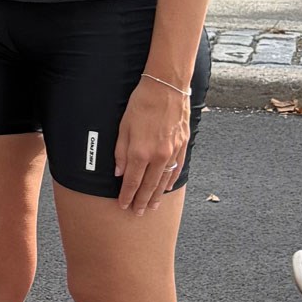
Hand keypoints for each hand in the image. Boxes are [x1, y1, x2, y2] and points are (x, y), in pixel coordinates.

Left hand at [111, 77, 189, 213]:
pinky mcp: (182, 146)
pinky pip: (177, 169)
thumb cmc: (141, 104)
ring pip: (164, 180)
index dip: (127, 196)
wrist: (166, 88)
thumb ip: (120, 152)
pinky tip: (166, 188)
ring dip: (156, 195)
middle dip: (141, 201)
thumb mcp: (123, 126)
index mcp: (140, 151)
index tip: (123, 205)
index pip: (131, 181)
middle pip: (148, 185)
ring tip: (151, 205)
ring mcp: (172, 152)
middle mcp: (158, 155)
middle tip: (137, 212)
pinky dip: (171, 181)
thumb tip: (119, 172)